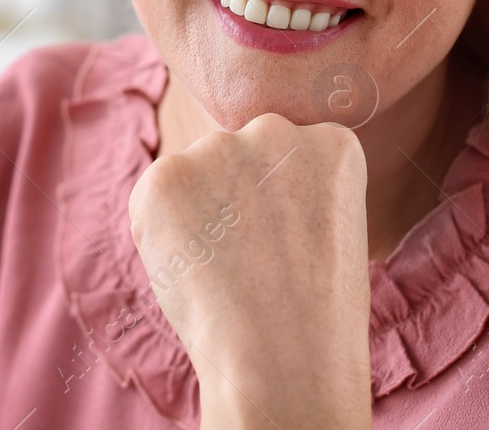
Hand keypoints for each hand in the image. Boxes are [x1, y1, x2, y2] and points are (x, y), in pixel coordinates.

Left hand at [127, 112, 372, 429]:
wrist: (283, 358)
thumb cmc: (316, 315)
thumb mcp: (333, 230)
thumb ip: (294, 190)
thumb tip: (238, 187)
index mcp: (331, 143)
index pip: (289, 158)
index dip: (281, 209)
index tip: (289, 247)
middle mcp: (275, 129)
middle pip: (239, 158)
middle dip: (235, 200)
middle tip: (250, 263)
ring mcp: (218, 147)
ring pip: (195, 177)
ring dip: (197, 216)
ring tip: (223, 272)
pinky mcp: (166, 175)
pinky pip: (154, 199)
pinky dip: (161, 234)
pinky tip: (194, 270)